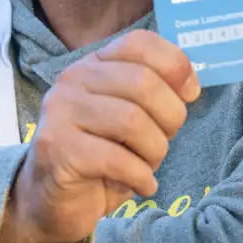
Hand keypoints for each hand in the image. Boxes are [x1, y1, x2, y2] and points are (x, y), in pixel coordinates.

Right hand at [0, 29, 199, 242]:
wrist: (51, 199)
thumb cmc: (100, 156)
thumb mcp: (129, 116)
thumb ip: (154, 94)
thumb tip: (189, 86)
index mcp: (93, 64)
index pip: (140, 43)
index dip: (175, 65)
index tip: (190, 95)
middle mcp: (72, 79)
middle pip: (143, 82)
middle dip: (170, 118)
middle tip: (164, 142)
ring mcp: (60, 112)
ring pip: (132, 121)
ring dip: (155, 152)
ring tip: (148, 167)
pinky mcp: (57, 149)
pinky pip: (118, 160)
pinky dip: (142, 178)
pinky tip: (140, 186)